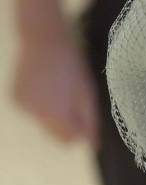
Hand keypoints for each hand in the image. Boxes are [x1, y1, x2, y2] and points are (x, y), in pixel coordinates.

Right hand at [12, 28, 99, 147]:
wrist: (43, 39)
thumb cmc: (72, 66)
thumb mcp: (87, 94)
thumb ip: (90, 123)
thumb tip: (93, 145)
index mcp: (57, 115)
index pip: (68, 141)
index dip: (78, 131)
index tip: (81, 116)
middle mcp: (36, 115)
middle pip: (54, 135)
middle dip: (64, 124)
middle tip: (69, 101)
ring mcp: (23, 107)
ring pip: (43, 123)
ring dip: (51, 113)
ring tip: (56, 89)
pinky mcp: (15, 99)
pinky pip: (32, 111)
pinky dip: (39, 104)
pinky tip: (43, 85)